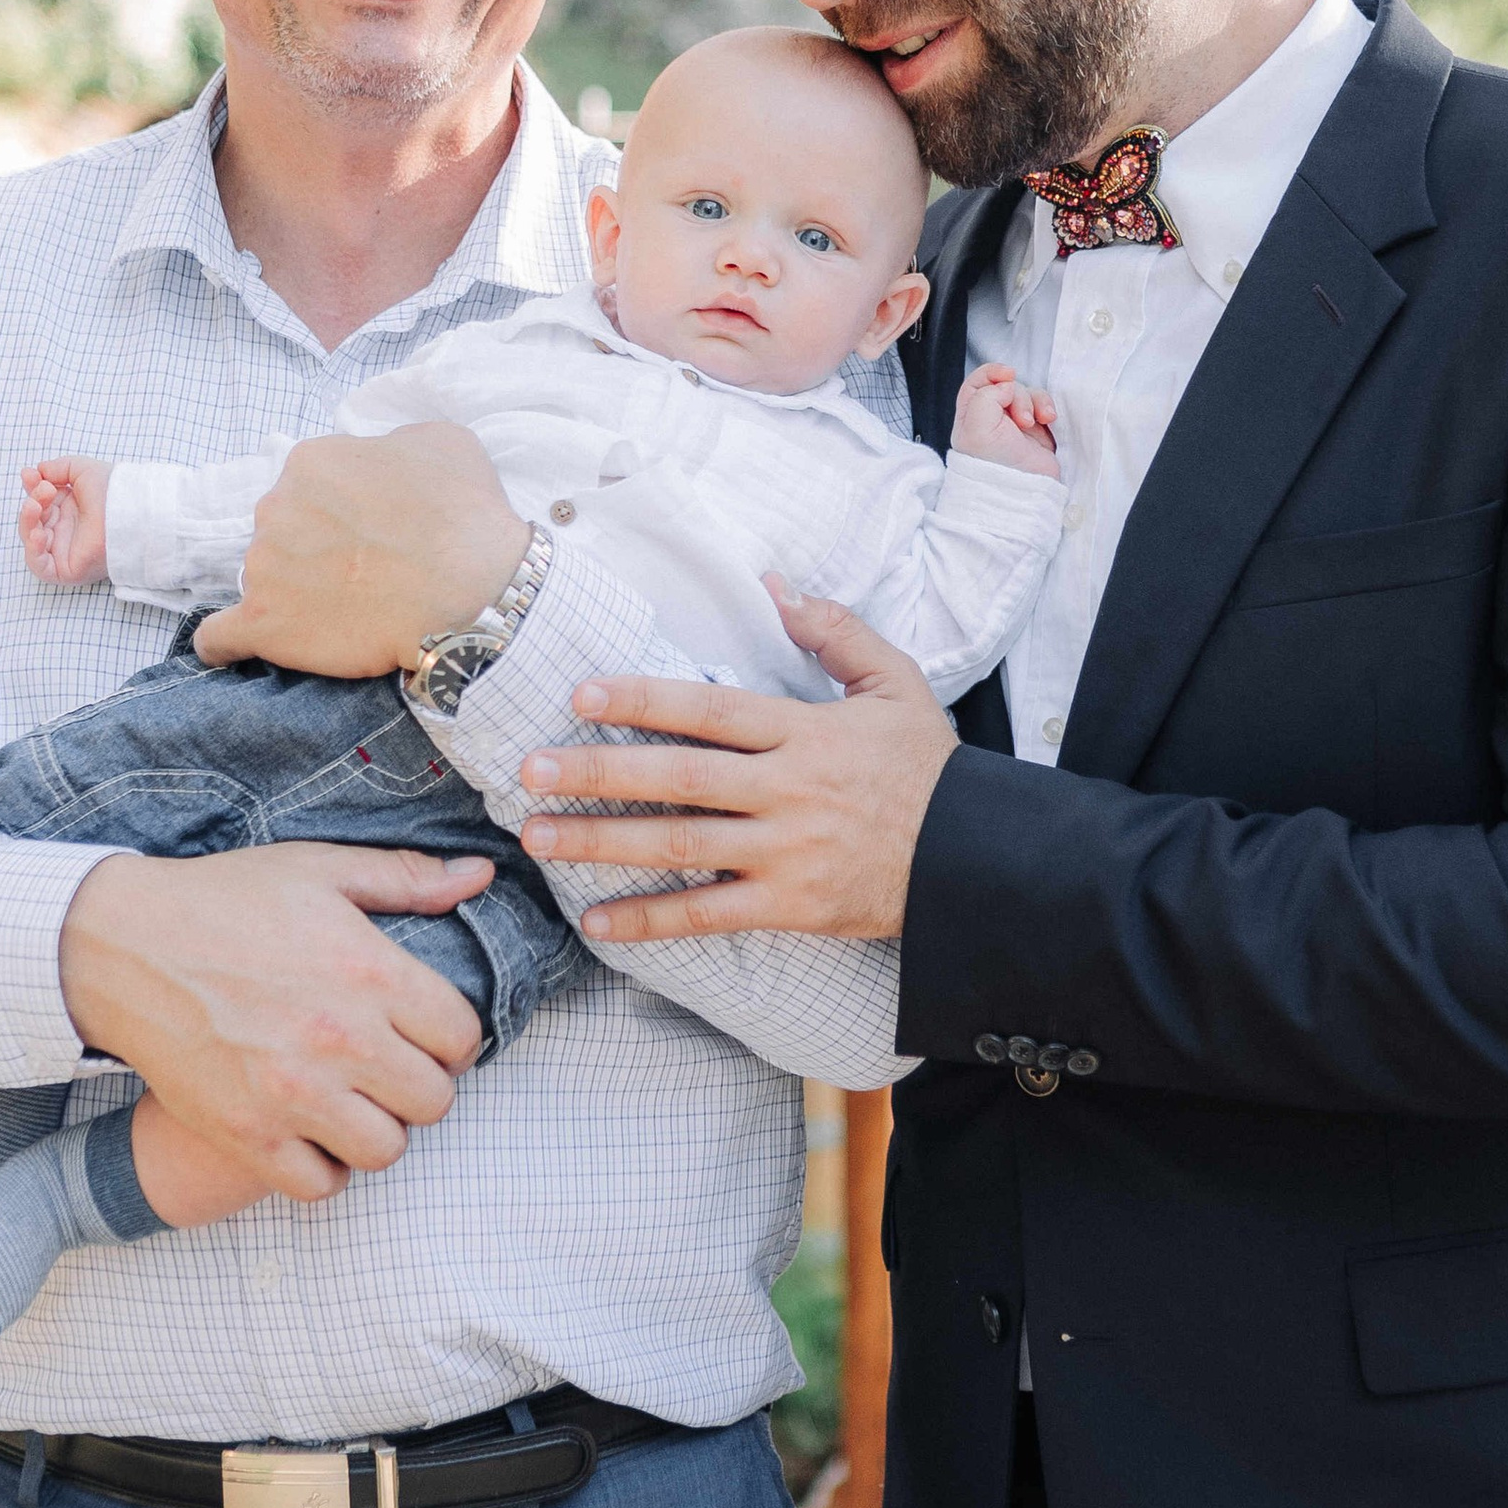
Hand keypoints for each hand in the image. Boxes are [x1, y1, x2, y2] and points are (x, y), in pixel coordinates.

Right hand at [21, 457, 110, 583]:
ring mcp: (66, 550)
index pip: (40, 501)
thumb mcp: (81, 470)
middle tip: (44, 490)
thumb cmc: (113, 490)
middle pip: (34, 520)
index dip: (32, 488)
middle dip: (33, 501)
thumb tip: (34, 472)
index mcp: (70, 509)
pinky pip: (41, 567)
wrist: (131, 510)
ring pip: (32, 542)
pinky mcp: (67, 570)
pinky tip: (37, 533)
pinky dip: (33, 551)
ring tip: (35, 506)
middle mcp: (67, 530)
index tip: (30, 475)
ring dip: (27, 522)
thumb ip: (56, 468)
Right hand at [58, 845, 491, 1198]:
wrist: (124, 946)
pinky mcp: (247, 1134)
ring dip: (377, 1129)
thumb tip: (479, 877)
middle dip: (420, 1085)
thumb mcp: (320, 871)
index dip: (452, 1038)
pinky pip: (320, 1185)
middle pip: (433, 1101)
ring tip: (353, 1102)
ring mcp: (293, 1094)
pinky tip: (312, 1134)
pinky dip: (324, 1168)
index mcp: (370, 972)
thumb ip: (407, 880)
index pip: (461, 1036)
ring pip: (385, 1150)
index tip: (425, 1033)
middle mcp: (341, 1040)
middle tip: (389, 1069)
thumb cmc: (225, 901)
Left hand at [193, 427, 531, 678]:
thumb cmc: (466, 518)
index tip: (373, 534)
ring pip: (264, 578)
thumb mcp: (443, 442)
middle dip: (314, 549)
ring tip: (342, 615)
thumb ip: (392, 444)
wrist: (474, 596)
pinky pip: (220, 638)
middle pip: (283, 530)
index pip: (312, 486)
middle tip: (365, 574)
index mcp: (310, 461)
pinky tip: (244, 645)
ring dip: (292, 593)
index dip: (344, 512)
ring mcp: (262, 566)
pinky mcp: (262, 623)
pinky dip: (227, 643)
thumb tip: (381, 461)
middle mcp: (275, 506)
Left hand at [515, 590, 955, 942]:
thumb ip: (834, 632)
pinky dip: (651, 922)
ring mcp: (787, 852)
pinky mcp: (792, 907)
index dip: (644, 700)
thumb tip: (774, 585)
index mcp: (806, 731)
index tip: (582, 694)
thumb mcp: (896, 683)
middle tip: (529, 770)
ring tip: (540, 836)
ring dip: (604, 842)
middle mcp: (788, 790)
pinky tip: (597, 921)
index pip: (711, 711)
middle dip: (599, 773)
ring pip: (681, 847)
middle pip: (679, 779)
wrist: (978, 857)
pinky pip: (709, 917)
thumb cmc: (929, 768)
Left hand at [953, 362, 1059, 477]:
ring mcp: (1016, 424)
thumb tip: (1007, 386)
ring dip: (1035, 402)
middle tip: (1022, 420)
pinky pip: (1044, 405)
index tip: (1008, 375)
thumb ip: (986, 396)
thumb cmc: (994, 464)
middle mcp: (992, 418)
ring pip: (1028, 394)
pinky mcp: (1038, 430)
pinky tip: (1049, 419)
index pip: (978, 382)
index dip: (992, 373)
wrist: (1023, 491)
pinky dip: (1047, 407)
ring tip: (1036, 422)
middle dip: (1018, 396)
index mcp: (971, 417)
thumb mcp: (976, 427)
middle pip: (1007, 386)